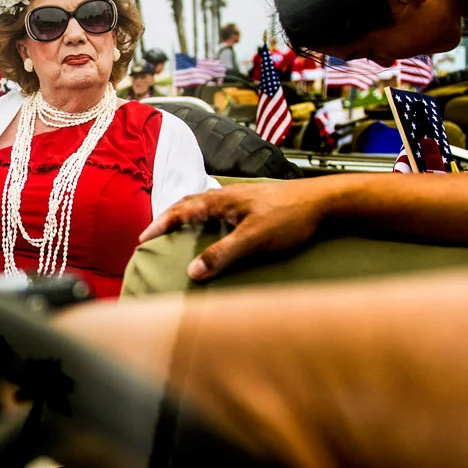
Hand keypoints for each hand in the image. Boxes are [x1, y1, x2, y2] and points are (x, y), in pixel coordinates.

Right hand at [138, 180, 335, 279]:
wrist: (325, 202)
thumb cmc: (289, 216)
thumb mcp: (253, 238)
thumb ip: (222, 254)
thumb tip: (192, 271)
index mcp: (220, 200)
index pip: (180, 211)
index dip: (160, 225)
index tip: (143, 239)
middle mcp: (226, 196)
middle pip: (188, 204)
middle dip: (168, 218)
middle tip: (154, 234)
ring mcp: (240, 199)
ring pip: (203, 206)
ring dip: (186, 217)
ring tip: (178, 232)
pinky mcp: (253, 205)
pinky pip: (219, 210)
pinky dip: (206, 219)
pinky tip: (214, 230)